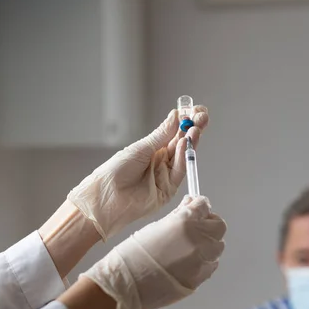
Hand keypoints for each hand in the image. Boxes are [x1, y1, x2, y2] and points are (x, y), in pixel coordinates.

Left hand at [67, 107, 208, 239]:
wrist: (107, 199)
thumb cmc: (116, 172)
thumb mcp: (140, 148)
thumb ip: (162, 135)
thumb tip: (176, 116)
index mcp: (153, 149)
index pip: (174, 132)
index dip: (186, 121)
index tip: (195, 109)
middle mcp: (161, 161)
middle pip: (183, 143)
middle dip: (194, 129)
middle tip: (202, 116)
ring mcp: (166, 175)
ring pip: (183, 156)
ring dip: (191, 141)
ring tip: (195, 129)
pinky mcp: (169, 189)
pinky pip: (180, 171)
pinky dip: (184, 157)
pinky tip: (185, 144)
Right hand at [80, 195, 225, 308]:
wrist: (124, 285)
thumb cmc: (133, 254)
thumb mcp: (155, 226)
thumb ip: (178, 215)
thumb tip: (190, 205)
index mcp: (185, 222)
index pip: (204, 205)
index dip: (200, 207)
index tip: (196, 209)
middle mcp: (198, 239)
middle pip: (219, 226)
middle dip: (209, 225)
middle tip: (196, 228)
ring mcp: (201, 260)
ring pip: (217, 247)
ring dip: (208, 244)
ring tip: (190, 249)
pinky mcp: (200, 278)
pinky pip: (211, 265)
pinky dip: (204, 262)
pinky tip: (189, 263)